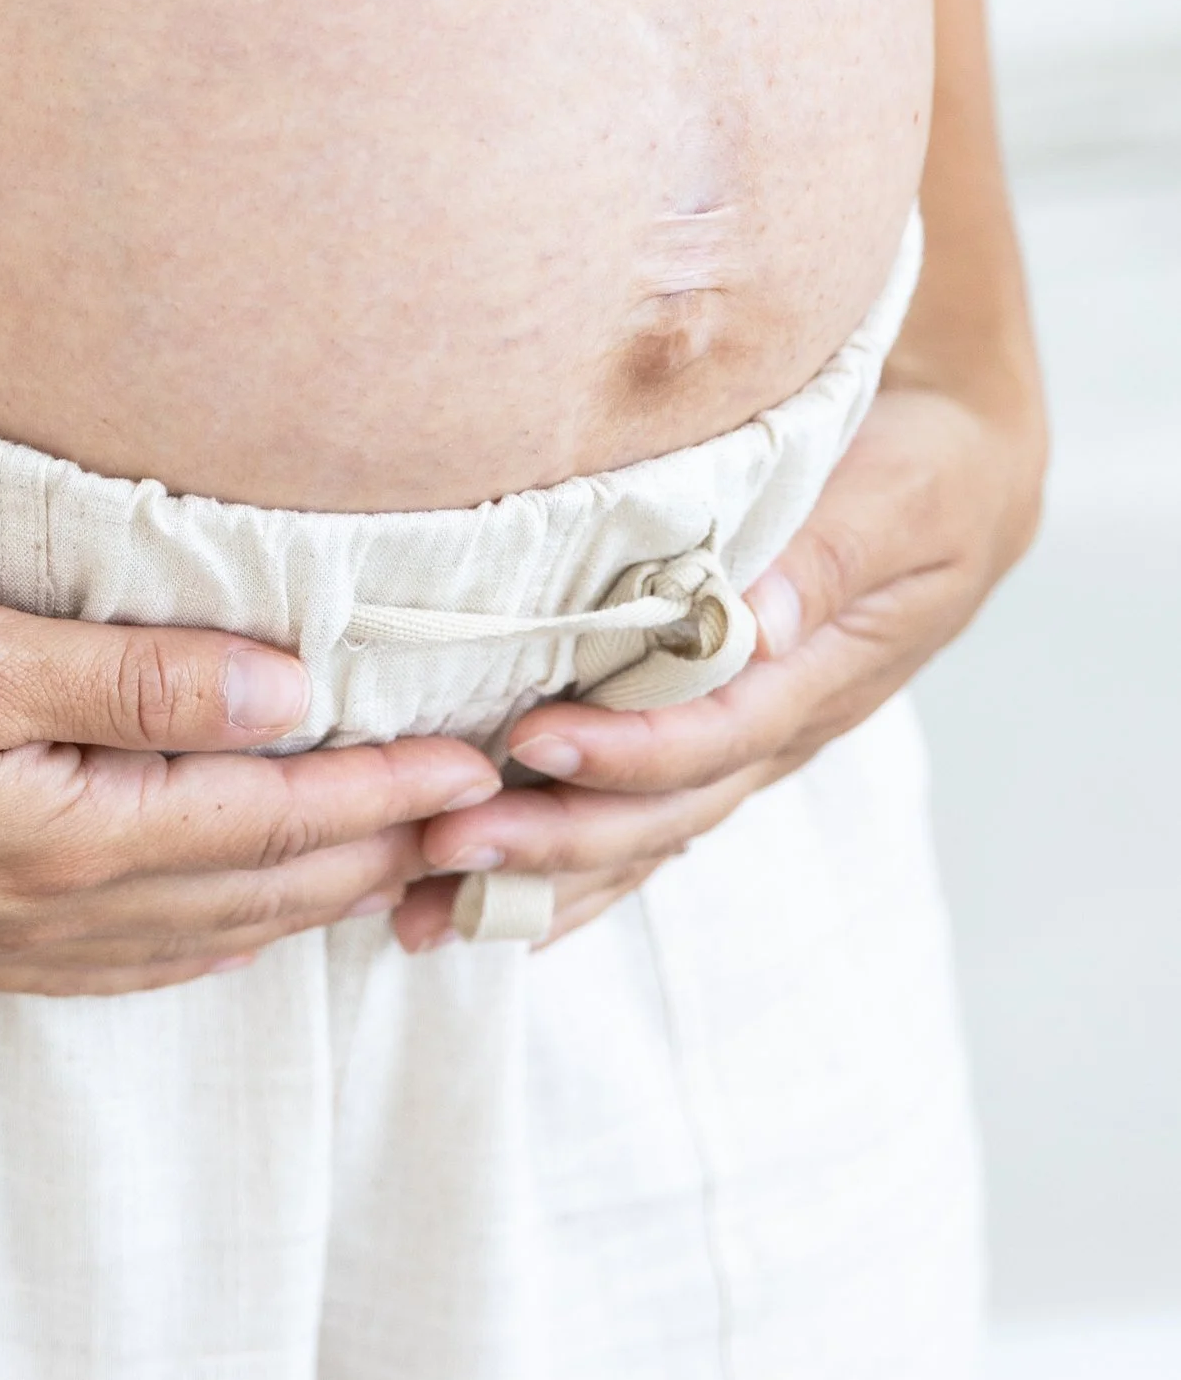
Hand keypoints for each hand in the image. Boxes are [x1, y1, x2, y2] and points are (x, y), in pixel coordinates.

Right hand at [0, 576, 503, 994]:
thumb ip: (137, 676)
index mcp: (70, 837)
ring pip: (200, 932)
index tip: (475, 757)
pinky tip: (225, 923)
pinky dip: (207, 938)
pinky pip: (125, 961)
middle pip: (253, 885)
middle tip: (477, 815)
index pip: (269, 812)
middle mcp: (53, 912)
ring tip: (389, 864)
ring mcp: (2, 941)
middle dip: (373, 847)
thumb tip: (287, 687)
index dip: (381, 785)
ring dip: (303, 897)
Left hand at [392, 360, 1047, 953]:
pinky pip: (637, 820)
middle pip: (662, 811)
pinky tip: (479, 906)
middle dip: (554, 837)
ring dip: (538, 874)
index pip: (714, 734)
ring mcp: (744, 743)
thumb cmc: (927, 472)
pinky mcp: (713, 733)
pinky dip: (564, 870)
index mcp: (816, 674)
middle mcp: (775, 728)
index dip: (627, 749)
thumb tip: (758, 617)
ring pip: (639, 836)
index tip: (535, 741)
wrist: (955, 477)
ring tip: (424, 906)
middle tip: (443, 845)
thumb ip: (831, 554)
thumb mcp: (901, 498)